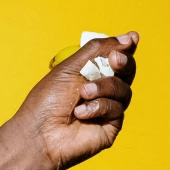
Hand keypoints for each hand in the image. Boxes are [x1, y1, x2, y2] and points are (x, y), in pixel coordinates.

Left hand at [14, 32, 138, 169]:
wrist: (39, 133)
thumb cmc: (48, 101)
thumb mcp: (71, 67)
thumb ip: (98, 49)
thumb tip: (130, 37)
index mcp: (91, 74)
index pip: (117, 57)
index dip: (125, 48)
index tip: (129, 41)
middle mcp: (102, 91)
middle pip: (127, 72)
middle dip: (123, 63)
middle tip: (114, 60)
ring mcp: (107, 110)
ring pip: (124, 90)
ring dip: (104, 87)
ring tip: (83, 93)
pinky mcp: (110, 127)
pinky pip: (116, 109)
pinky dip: (99, 107)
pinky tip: (81, 113)